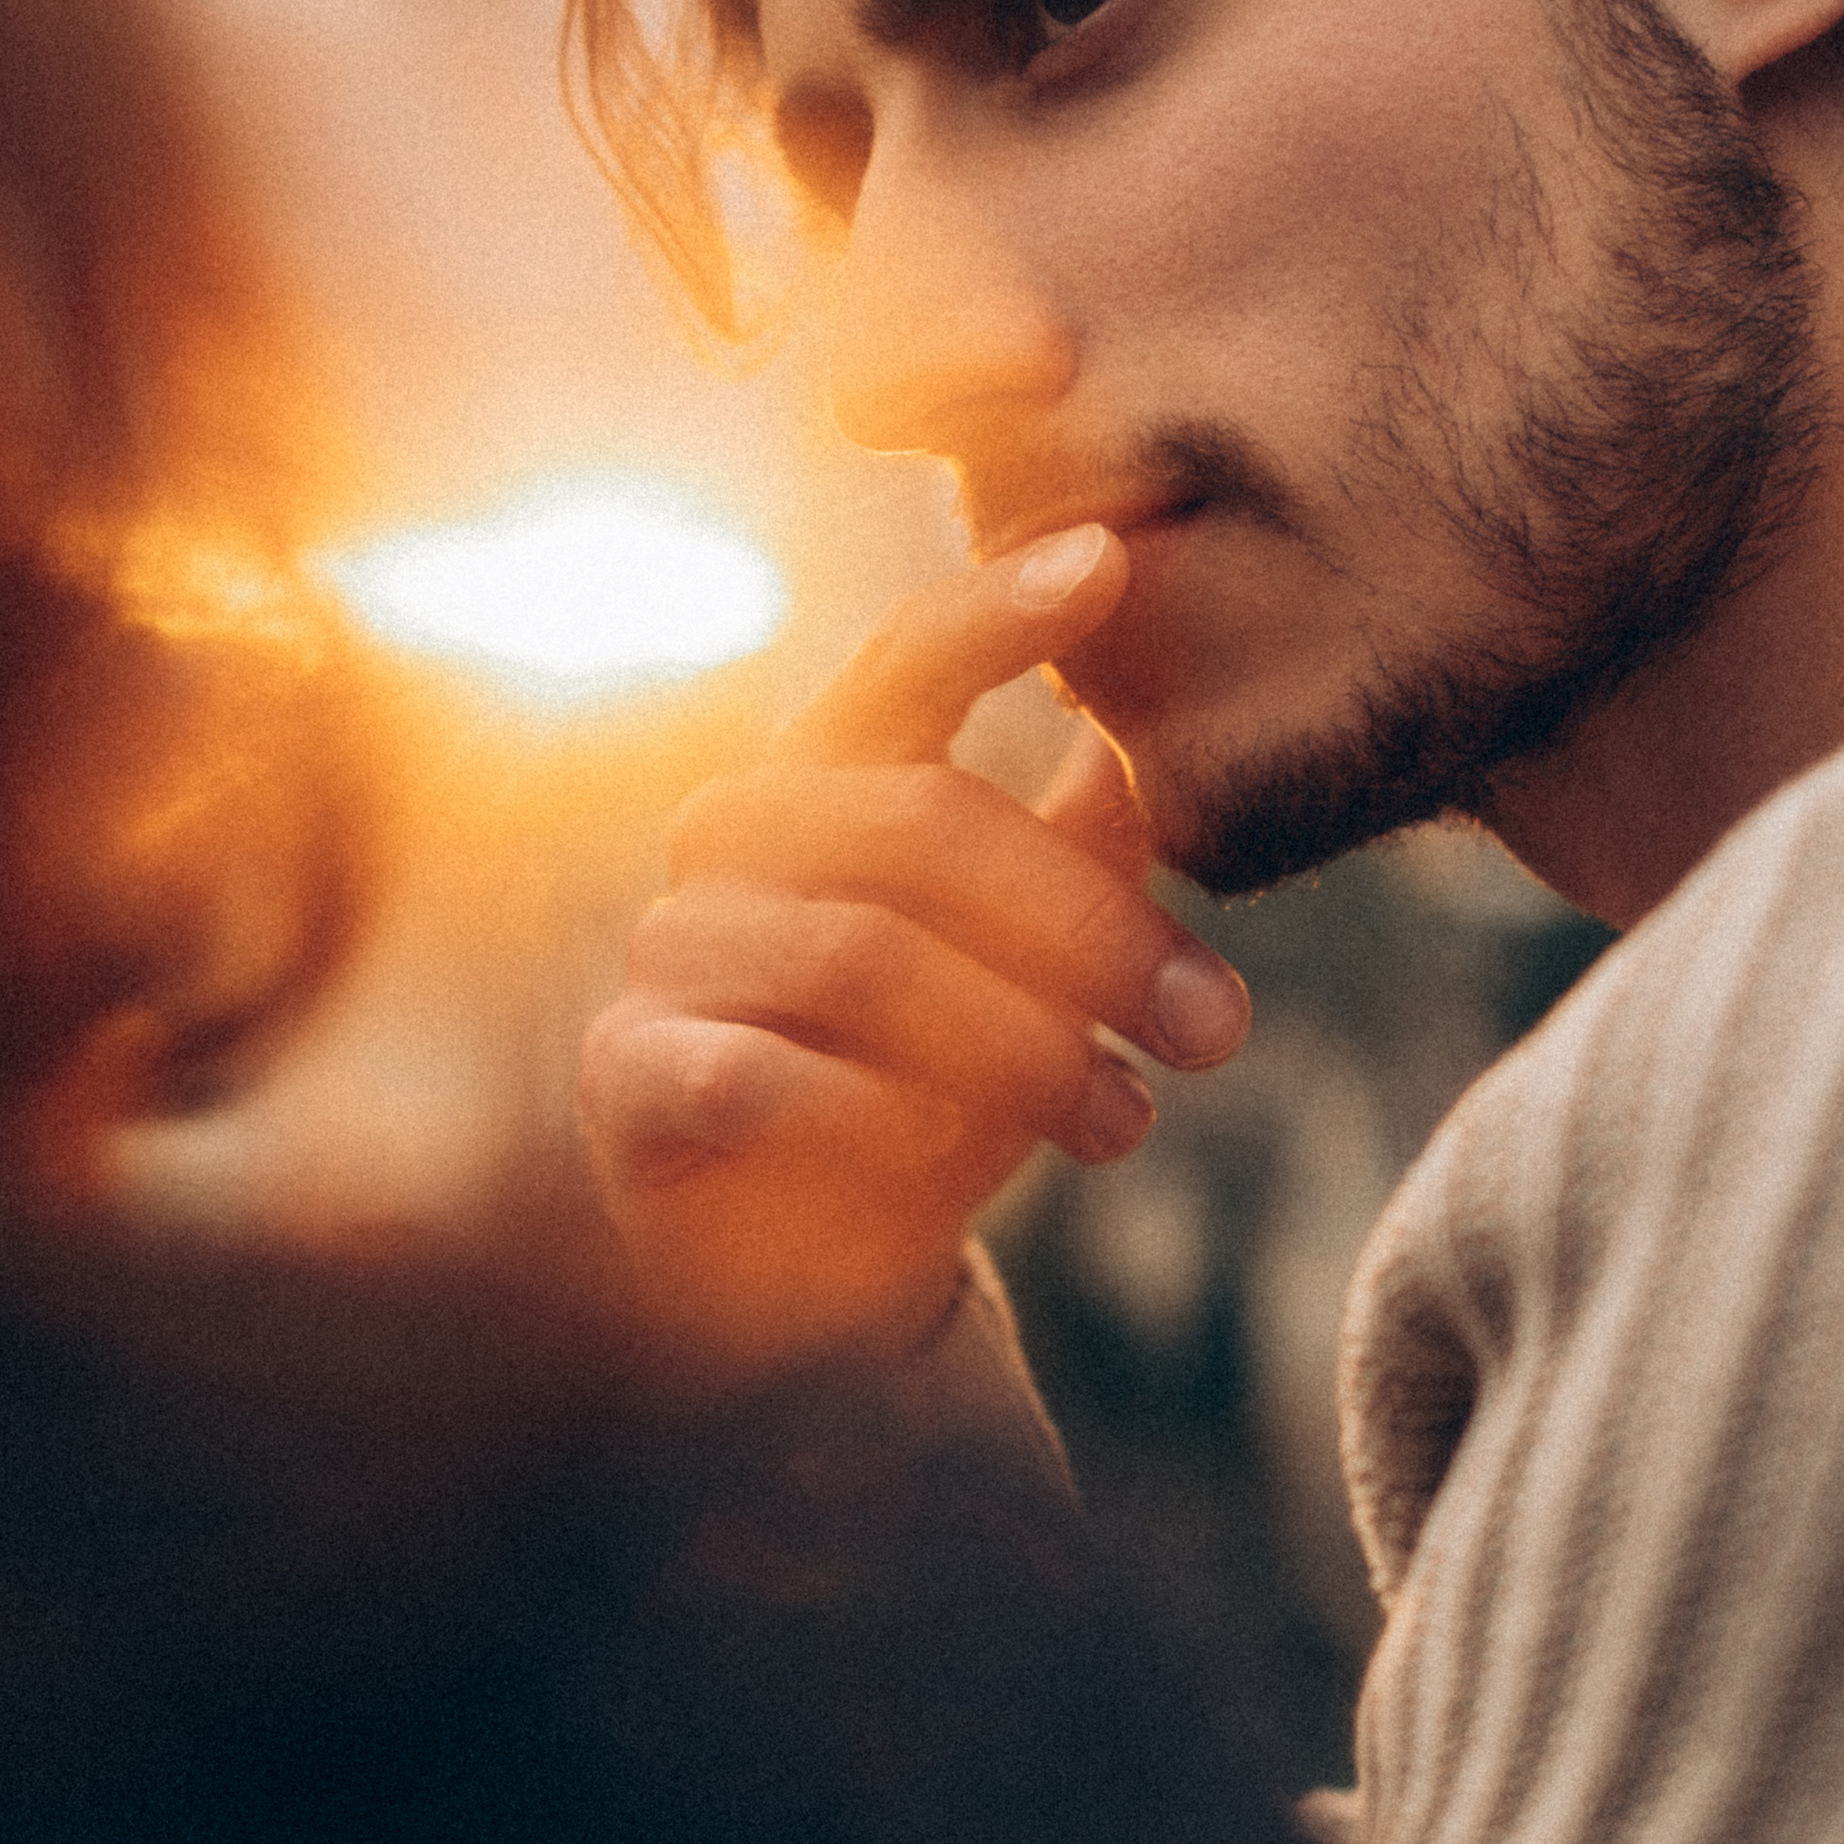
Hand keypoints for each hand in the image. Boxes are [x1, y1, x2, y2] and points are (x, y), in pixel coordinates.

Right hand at [578, 522, 1250, 1376]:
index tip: (1111, 556)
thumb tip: (1144, 750)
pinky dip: (868, 1120)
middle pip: (923, 825)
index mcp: (827, 779)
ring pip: (861, 958)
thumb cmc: (929, 1093)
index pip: (904, 663)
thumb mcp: (1031, 977)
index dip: (999, 608)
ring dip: (1021, 1046)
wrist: (807, 1287)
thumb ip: (1077, 862)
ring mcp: (665, 950)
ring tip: (1126, 1122)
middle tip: (1218, 1027)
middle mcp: (728, 836)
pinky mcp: (625, 1071)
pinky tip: (933, 1164)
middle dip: (1092, 930)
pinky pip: (759, 1074)